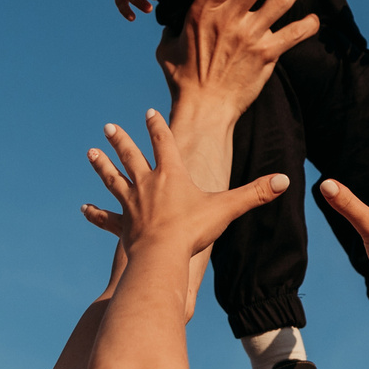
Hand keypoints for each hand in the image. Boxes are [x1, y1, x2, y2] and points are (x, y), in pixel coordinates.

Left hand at [88, 110, 289, 262]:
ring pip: (113, 180)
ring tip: (90, 153)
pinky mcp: (124, 225)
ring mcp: (132, 204)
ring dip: (102, 166)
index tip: (149, 113)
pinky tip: (84, 210)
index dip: (157, 126)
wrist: (162, 256)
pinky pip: (107, 218)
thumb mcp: (227, 208)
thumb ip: (255, 194)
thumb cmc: (193, 230)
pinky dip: (96, 214)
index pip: (163, 142)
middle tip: (108, 127)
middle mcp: (147, 183)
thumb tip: (285, 180)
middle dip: (121, 140)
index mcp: (171, 174)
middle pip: (131, 156)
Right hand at [159, 0, 321, 124]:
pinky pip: (293, 34)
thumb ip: (175, 24)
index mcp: (204, 9)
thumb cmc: (183, 78)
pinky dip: (307, 26)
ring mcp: (249, 35)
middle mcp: (229, 18)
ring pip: (280, 2)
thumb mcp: (168, 44)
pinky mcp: (266, 54)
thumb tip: (173, 16)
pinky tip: (315, 20)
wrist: (203, 107)